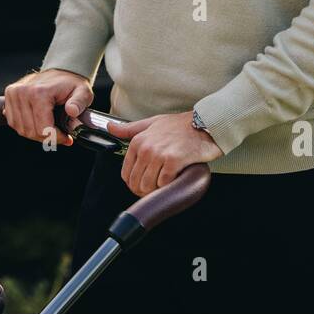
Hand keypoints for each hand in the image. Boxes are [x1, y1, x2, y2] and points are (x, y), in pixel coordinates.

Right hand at [3, 68, 93, 148]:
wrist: (60, 72)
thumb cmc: (71, 84)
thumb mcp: (82, 92)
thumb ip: (79, 102)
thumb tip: (72, 111)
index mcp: (39, 92)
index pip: (43, 129)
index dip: (56, 137)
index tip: (67, 137)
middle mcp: (22, 92)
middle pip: (31, 131)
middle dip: (47, 138)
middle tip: (60, 135)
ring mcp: (13, 94)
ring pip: (21, 130)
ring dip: (36, 134)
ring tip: (50, 129)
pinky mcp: (8, 98)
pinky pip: (14, 123)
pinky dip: (26, 128)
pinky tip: (38, 123)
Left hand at [107, 111, 223, 196]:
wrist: (204, 124)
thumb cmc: (179, 125)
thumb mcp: (152, 123)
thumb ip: (129, 128)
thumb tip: (109, 127)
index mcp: (138, 141)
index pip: (127, 173)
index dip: (133, 184)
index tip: (142, 186)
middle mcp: (146, 148)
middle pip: (136, 182)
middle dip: (144, 190)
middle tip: (155, 190)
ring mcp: (159, 155)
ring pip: (148, 185)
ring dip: (156, 190)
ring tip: (164, 185)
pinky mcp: (173, 161)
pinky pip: (164, 183)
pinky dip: (168, 186)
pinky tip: (174, 179)